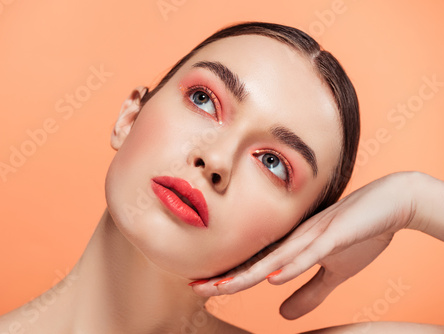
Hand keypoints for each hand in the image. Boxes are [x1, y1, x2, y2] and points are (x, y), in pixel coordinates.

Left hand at [190, 172, 418, 318]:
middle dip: (225, 277)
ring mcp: (313, 236)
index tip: (203, 287)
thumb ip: (309, 292)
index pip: (255, 267)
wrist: (391, 204)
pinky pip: (311, 253)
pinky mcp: (335, 235)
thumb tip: (283, 314)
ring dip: (247, 274)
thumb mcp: (333, 273)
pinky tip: (273, 277)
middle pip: (255, 263)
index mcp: (293, 248)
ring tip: (220, 287)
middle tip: (194, 286)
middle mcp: (295, 240)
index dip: (230, 278)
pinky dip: (292, 266)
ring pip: (275, 259)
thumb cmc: (360, 234)